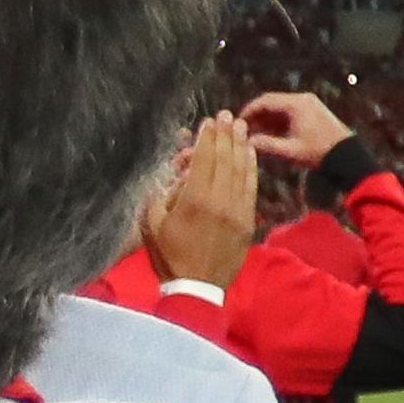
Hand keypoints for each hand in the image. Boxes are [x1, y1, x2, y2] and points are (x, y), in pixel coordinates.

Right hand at [142, 113, 258, 288]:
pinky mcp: (247, 220)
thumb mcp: (152, 224)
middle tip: (227, 115)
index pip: (203, 159)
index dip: (207, 138)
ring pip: (241, 170)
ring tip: (240, 127)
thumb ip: (163, 195)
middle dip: (225, 135)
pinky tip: (250, 154)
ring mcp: (237, 210)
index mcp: (193, 200)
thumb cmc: (169, 255)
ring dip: (241, 146)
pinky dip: (251, 167)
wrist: (197, 287)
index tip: (208, 122)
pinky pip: (251, 187)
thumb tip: (179, 176)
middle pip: (225, 159)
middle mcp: (219, 200)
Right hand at [236, 89, 351, 168]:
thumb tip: (246, 142)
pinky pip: (289, 113)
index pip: (265, 101)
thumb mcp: (291, 151)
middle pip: (272, 103)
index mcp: (296, 104)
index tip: (238, 122)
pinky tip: (270, 134)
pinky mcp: (312, 112)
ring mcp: (309, 105)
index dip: (249, 111)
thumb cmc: (319, 152)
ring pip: (280, 108)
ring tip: (255, 134)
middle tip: (244, 130)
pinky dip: (278, 122)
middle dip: (257, 116)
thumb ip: (267, 145)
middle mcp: (302, 100)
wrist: (346, 156)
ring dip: (267, 120)